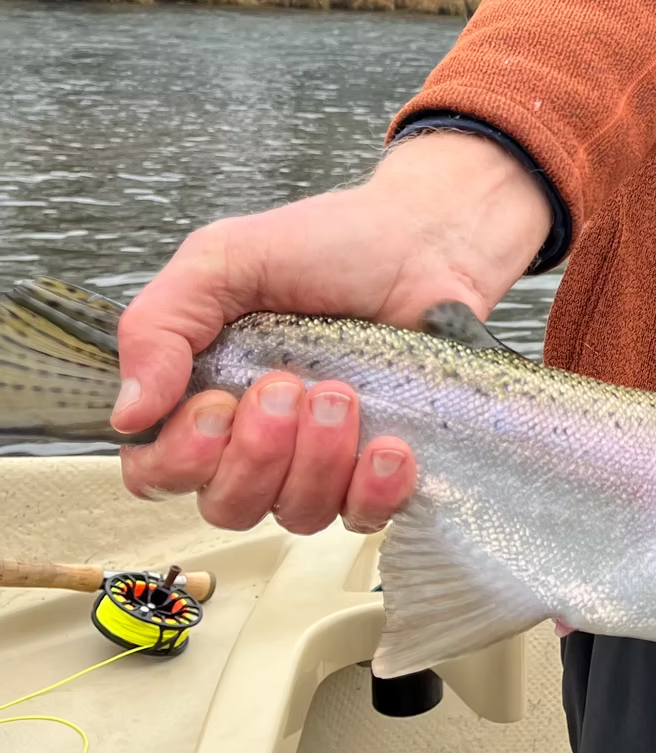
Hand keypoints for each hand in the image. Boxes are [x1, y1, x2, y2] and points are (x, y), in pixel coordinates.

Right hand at [116, 131, 552, 535]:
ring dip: (318, 459)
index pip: (159, 471)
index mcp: (209, 391)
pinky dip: (374, 490)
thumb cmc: (333, 243)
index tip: (217, 407)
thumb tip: (127, 414)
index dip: (180, 458)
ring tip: (343, 393)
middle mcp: (262, 436)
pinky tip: (389, 445)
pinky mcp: (386, 465)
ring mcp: (326, 456)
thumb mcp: (226, 259)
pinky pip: (366, 516)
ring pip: (297, 513)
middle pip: (227, 505)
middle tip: (289, 386)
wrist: (432, 237)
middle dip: (258, 454)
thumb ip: (160, 324)